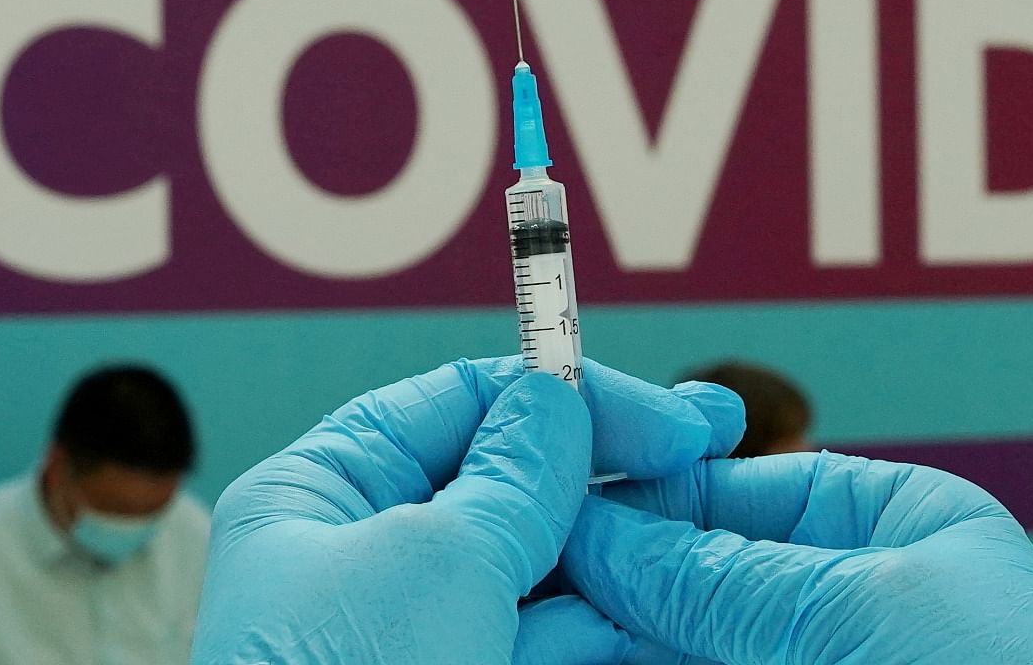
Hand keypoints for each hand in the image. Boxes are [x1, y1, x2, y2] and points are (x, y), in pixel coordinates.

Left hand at [189, 357, 742, 663]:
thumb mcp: (438, 559)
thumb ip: (514, 474)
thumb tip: (556, 403)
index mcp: (325, 492)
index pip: (458, 402)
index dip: (564, 397)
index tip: (664, 415)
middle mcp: (370, 551)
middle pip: (510, 480)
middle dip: (608, 467)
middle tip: (708, 443)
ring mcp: (422, 625)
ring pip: (542, 562)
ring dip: (624, 544)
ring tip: (707, 523)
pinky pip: (550, 635)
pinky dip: (610, 622)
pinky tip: (672, 608)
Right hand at [563, 452, 1032, 664]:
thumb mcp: (858, 613)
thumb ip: (720, 577)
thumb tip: (602, 533)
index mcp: (892, 526)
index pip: (738, 487)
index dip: (648, 492)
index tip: (566, 503)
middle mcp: (842, 596)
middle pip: (695, 569)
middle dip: (616, 574)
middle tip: (535, 572)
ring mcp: (807, 663)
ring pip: (679, 640)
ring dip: (609, 632)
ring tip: (542, 624)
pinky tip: (581, 658)